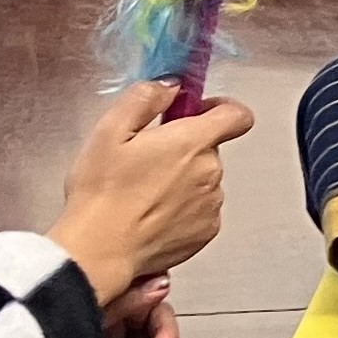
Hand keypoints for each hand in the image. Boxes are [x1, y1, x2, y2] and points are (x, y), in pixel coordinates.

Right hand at [48, 81, 252, 306]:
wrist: (100, 250)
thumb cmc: (102, 192)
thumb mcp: (110, 129)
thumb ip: (145, 98)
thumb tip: (170, 87)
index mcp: (192, 142)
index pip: (237, 115)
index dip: (220, 107)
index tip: (196, 110)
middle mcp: (210, 173)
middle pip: (210, 147)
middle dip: (185, 146)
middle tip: (146, 156)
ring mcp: (211, 206)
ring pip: (204, 179)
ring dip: (183, 178)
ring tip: (143, 190)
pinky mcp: (204, 233)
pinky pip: (201, 209)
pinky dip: (183, 207)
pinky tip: (151, 213)